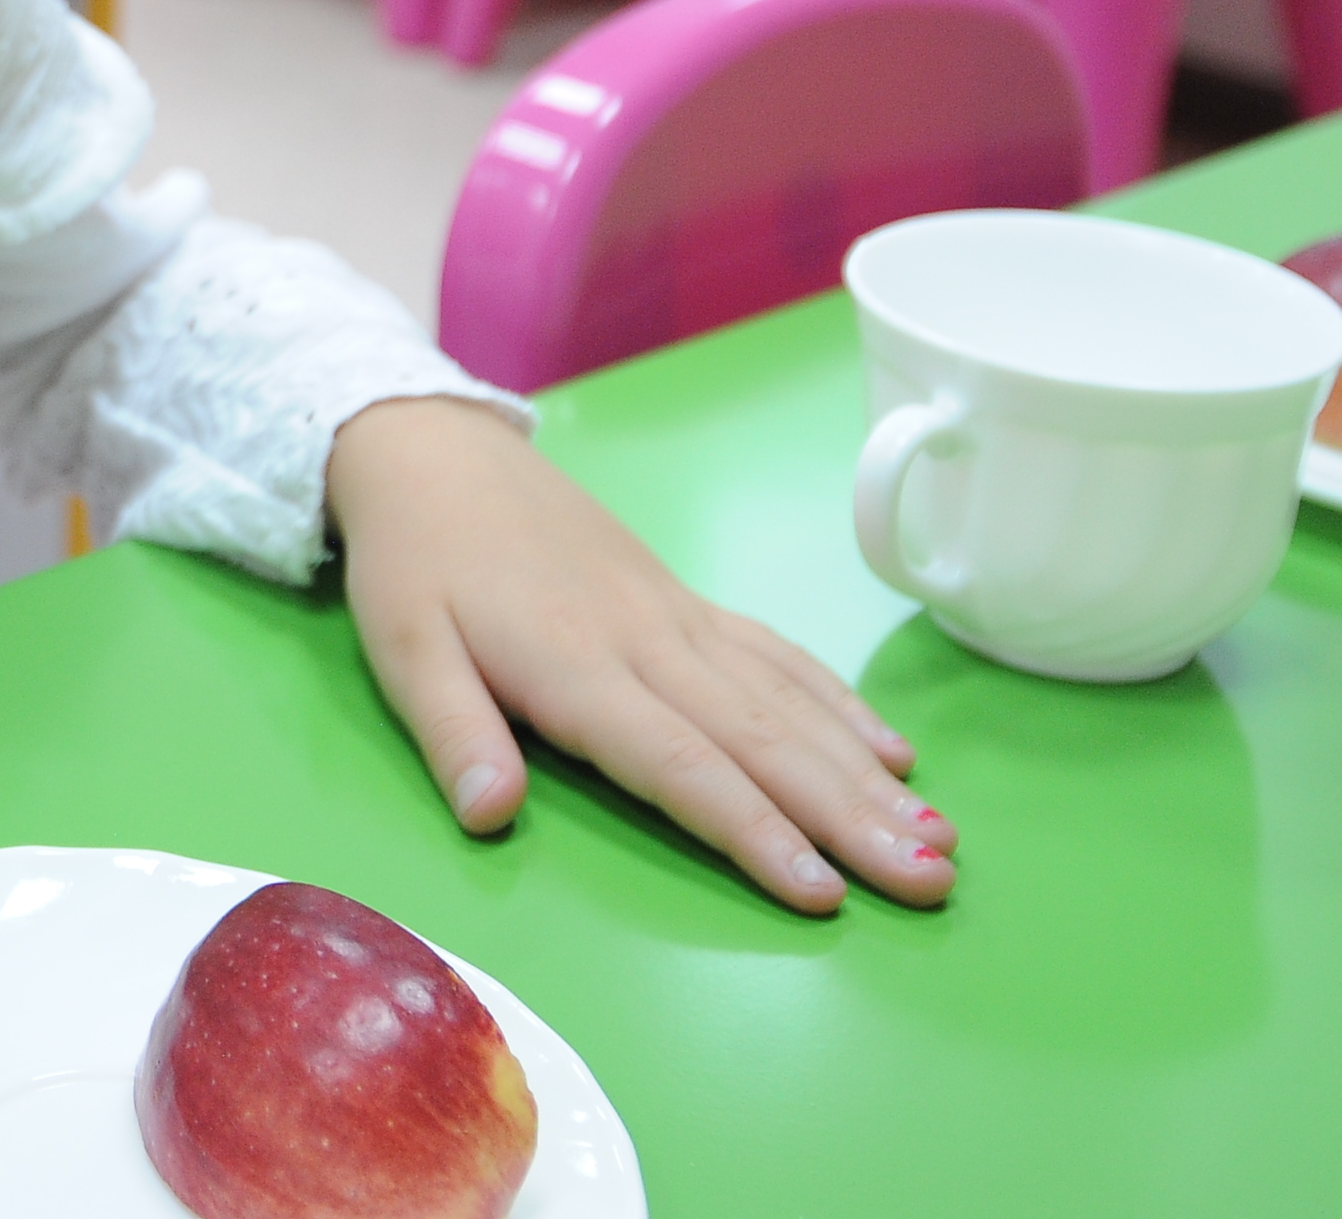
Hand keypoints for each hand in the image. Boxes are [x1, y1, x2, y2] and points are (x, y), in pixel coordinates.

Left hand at [328, 396, 955, 915]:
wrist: (436, 451)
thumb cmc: (414, 564)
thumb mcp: (401, 650)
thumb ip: (453, 733)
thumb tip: (492, 818)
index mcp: (576, 666)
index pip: (681, 763)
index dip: (753, 829)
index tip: (822, 891)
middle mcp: (647, 642)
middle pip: (764, 740)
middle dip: (851, 818)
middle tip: (931, 881)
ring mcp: (677, 618)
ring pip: (789, 703)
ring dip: (866, 774)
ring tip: (940, 835)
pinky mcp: (686, 601)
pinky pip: (777, 655)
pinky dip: (839, 704)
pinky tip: (892, 753)